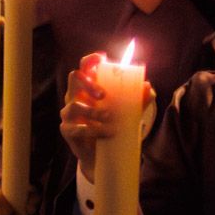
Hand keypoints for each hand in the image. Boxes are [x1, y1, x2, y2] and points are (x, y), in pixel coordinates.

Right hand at [61, 52, 156, 182]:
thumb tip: (147, 86)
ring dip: (94, 112)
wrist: (101, 157)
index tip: (102, 58)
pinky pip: (77, 127)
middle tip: (103, 95)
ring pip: (74, 105)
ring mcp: (68, 113)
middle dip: (88, 84)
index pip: (85, 68)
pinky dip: (93, 130)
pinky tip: (105, 132)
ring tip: (109, 119)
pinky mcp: (67, 130)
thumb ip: (137, 100)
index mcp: (88, 89)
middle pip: (74, 78)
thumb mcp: (128, 113)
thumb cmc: (112, 128)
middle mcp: (75, 97)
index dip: (90, 60)